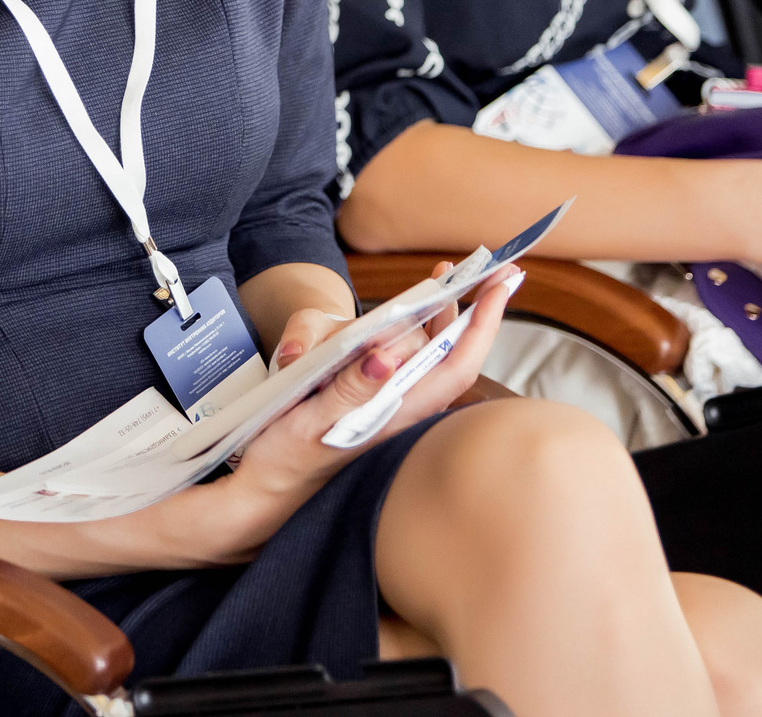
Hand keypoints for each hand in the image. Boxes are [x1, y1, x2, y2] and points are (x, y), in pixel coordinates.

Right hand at [221, 263, 519, 541]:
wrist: (264, 493)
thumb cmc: (284, 459)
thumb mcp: (309, 420)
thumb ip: (349, 389)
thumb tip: (387, 358)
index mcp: (393, 414)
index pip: (454, 367)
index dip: (481, 326)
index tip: (497, 287)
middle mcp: (401, 413)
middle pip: (452, 357)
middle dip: (472, 311)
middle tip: (486, 269)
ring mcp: (390, 410)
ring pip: (432, 358)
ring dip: (444, 318)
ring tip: (444, 279)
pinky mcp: (374, 407)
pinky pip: (410, 364)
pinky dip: (418, 333)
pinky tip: (409, 318)